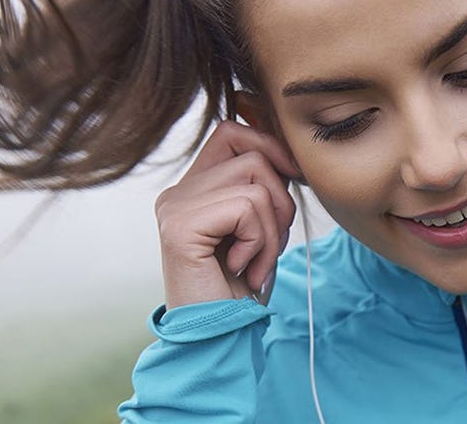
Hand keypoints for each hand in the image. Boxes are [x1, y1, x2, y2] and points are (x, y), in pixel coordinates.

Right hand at [154, 120, 298, 308]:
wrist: (219, 334)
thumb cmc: (243, 283)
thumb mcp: (259, 225)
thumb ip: (262, 186)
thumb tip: (292, 153)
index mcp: (193, 187)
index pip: (232, 132)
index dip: (269, 147)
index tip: (291, 180)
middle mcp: (177, 191)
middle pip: (252, 153)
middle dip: (281, 198)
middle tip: (270, 242)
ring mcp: (174, 206)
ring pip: (256, 181)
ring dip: (272, 228)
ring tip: (255, 260)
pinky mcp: (180, 226)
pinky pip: (247, 207)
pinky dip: (260, 241)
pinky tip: (242, 268)